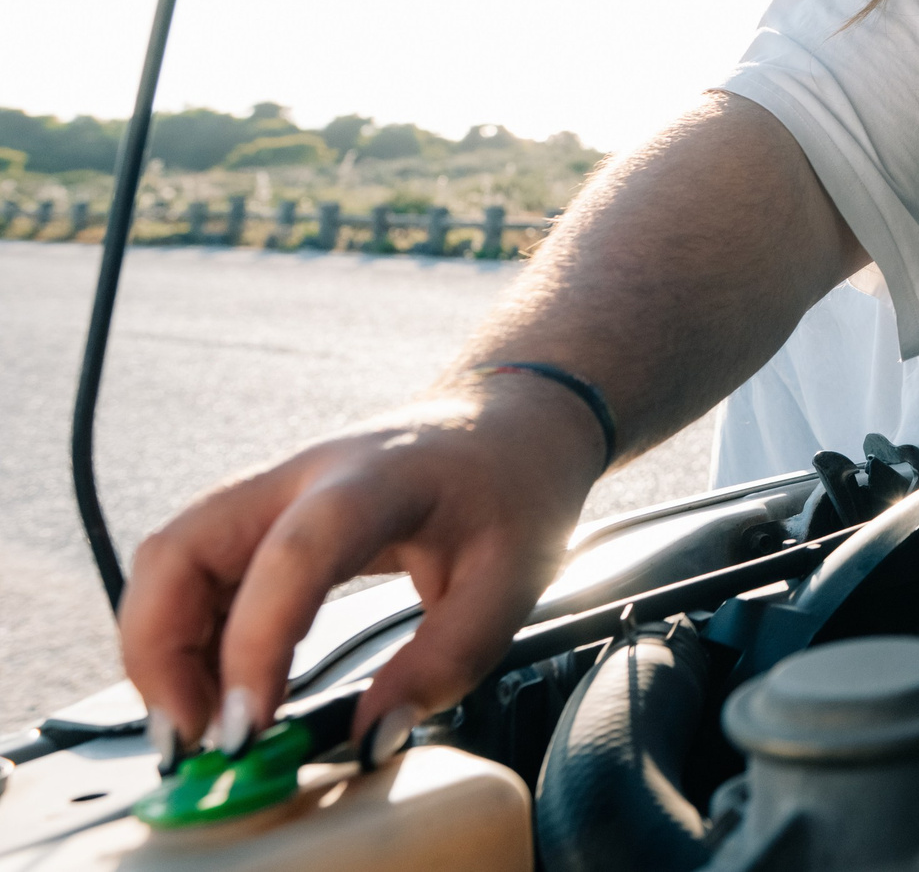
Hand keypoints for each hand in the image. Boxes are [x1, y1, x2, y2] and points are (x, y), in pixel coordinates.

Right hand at [119, 379, 599, 764]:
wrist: (510, 422)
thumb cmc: (514, 488)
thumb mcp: (513, 579)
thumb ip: (448, 661)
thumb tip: (373, 736)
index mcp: (377, 480)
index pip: (294, 553)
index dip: (256, 642)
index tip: (249, 725)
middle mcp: (304, 475)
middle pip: (182, 549)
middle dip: (162, 654)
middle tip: (197, 738)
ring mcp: (272, 491)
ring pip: (170, 562)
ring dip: (162, 651)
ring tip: (203, 726)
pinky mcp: (260, 517)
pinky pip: (192, 574)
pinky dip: (183, 637)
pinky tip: (217, 689)